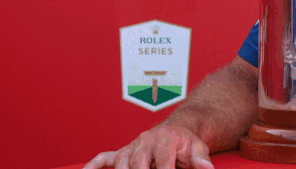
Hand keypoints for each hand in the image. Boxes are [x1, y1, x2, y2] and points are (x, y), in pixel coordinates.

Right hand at [83, 125, 214, 168]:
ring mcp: (132, 147)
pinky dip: (94, 165)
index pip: (162, 162)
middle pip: (136, 163)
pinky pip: (104, 158)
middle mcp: (145, 142)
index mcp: (165, 140)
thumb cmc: (186, 142)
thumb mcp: (198, 148)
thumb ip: (201, 159)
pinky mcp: (122, 152)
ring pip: (120, 162)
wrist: (178, 130)